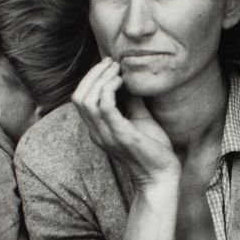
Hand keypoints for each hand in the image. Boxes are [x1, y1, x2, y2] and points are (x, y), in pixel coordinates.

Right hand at [72, 58, 179, 186]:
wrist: (161, 176)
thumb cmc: (152, 149)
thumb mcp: (139, 119)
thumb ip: (131, 101)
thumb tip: (131, 78)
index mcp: (98, 129)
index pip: (80, 99)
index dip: (90, 78)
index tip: (109, 65)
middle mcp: (97, 132)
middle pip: (78, 96)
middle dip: (93, 74)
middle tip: (112, 63)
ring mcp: (106, 135)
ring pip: (87, 99)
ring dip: (101, 78)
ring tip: (117, 69)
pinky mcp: (121, 135)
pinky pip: (105, 107)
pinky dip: (110, 89)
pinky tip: (123, 81)